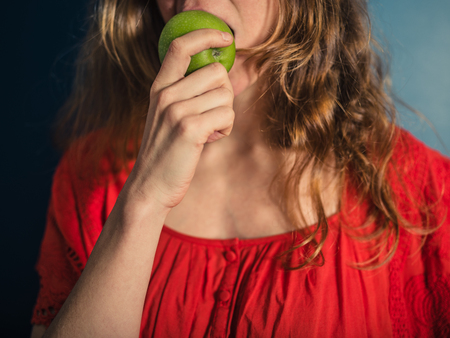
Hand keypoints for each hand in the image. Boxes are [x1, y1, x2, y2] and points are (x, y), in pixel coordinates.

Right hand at [125, 29, 234, 210]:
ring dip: (225, 115)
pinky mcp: (189, 129)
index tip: (226, 38)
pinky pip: (227, 116)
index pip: (181, 46)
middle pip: (217, 72)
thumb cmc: (166, 151)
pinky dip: (226, 129)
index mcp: (159, 87)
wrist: (150, 186)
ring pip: (225, 95)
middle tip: (212, 115)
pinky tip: (210, 139)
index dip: (206, 35)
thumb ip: (185, 92)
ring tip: (207, 131)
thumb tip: (220, 74)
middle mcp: (165, 94)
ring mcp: (176, 110)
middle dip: (224, 94)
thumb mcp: (167, 115)